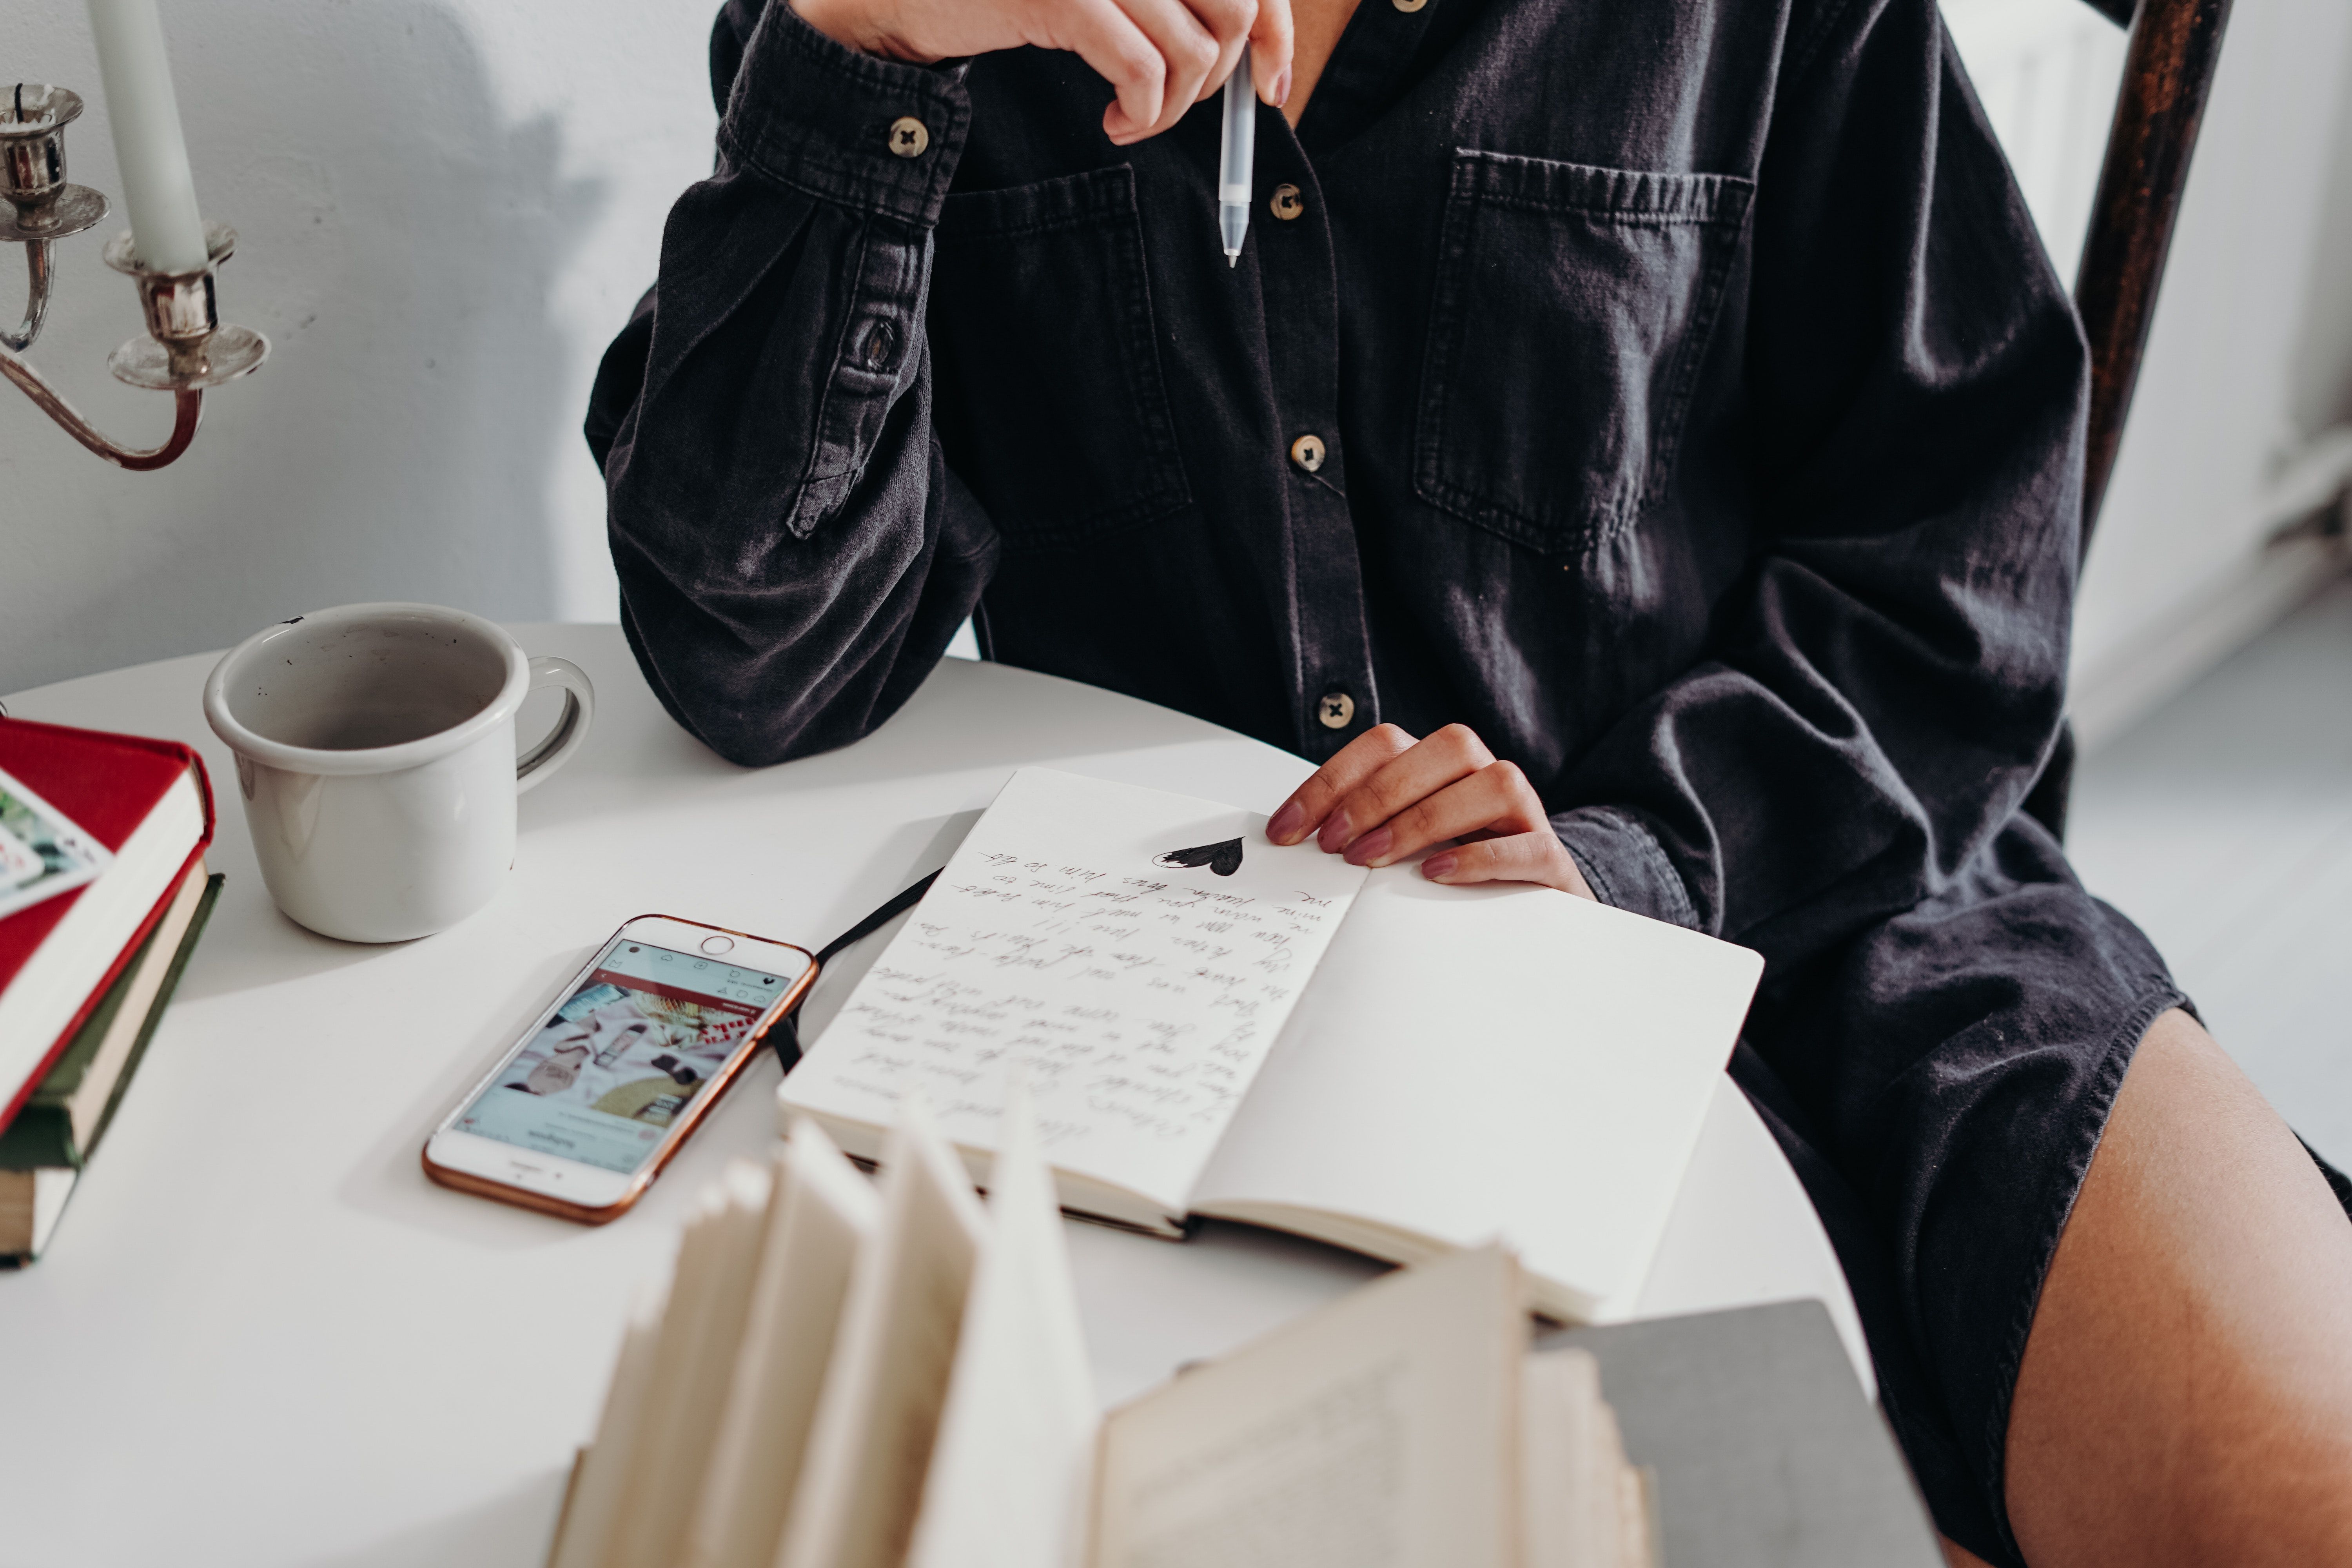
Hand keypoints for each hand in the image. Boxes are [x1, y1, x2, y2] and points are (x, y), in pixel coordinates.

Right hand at [793, 0, 1294, 145]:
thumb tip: (1257, 56)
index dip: (1275, 30)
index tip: (1273, 84)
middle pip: (1232, 4)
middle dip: (1219, 75)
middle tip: (1174, 101)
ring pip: (1193, 47)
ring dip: (1174, 106)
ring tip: (1136, 116)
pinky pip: (1142, 73)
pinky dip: (1142, 115)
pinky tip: (1115, 125)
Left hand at [1265, 723, 1596, 898]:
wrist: (1531, 909)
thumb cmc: (1453, 870)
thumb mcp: (1400, 844)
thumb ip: (1360, 830)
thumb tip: (1295, 840)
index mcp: (1441, 763)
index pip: (1384, 744)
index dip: (1329, 783)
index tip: (1286, 830)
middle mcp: (1484, 773)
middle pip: (1443, 748)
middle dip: (1376, 795)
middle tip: (1333, 844)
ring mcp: (1525, 812)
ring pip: (1493, 783)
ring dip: (1423, 818)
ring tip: (1373, 859)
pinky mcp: (1550, 857)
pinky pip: (1526, 844)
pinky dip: (1478, 857)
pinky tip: (1436, 873)